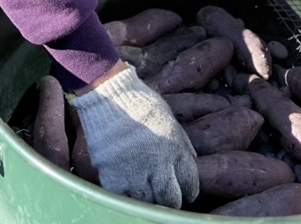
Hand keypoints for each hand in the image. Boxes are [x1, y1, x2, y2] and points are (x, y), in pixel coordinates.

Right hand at [69, 64, 198, 206]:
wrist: (109, 96)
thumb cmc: (141, 103)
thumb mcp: (170, 119)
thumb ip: (181, 143)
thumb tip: (191, 161)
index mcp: (175, 150)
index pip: (190, 185)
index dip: (188, 190)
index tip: (183, 190)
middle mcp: (158, 166)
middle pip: (170, 200)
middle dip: (170, 199)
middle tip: (165, 194)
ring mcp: (135, 174)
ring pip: (147, 203)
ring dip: (149, 198)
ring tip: (145, 189)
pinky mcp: (113, 178)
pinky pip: (124, 199)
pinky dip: (127, 195)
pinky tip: (127, 185)